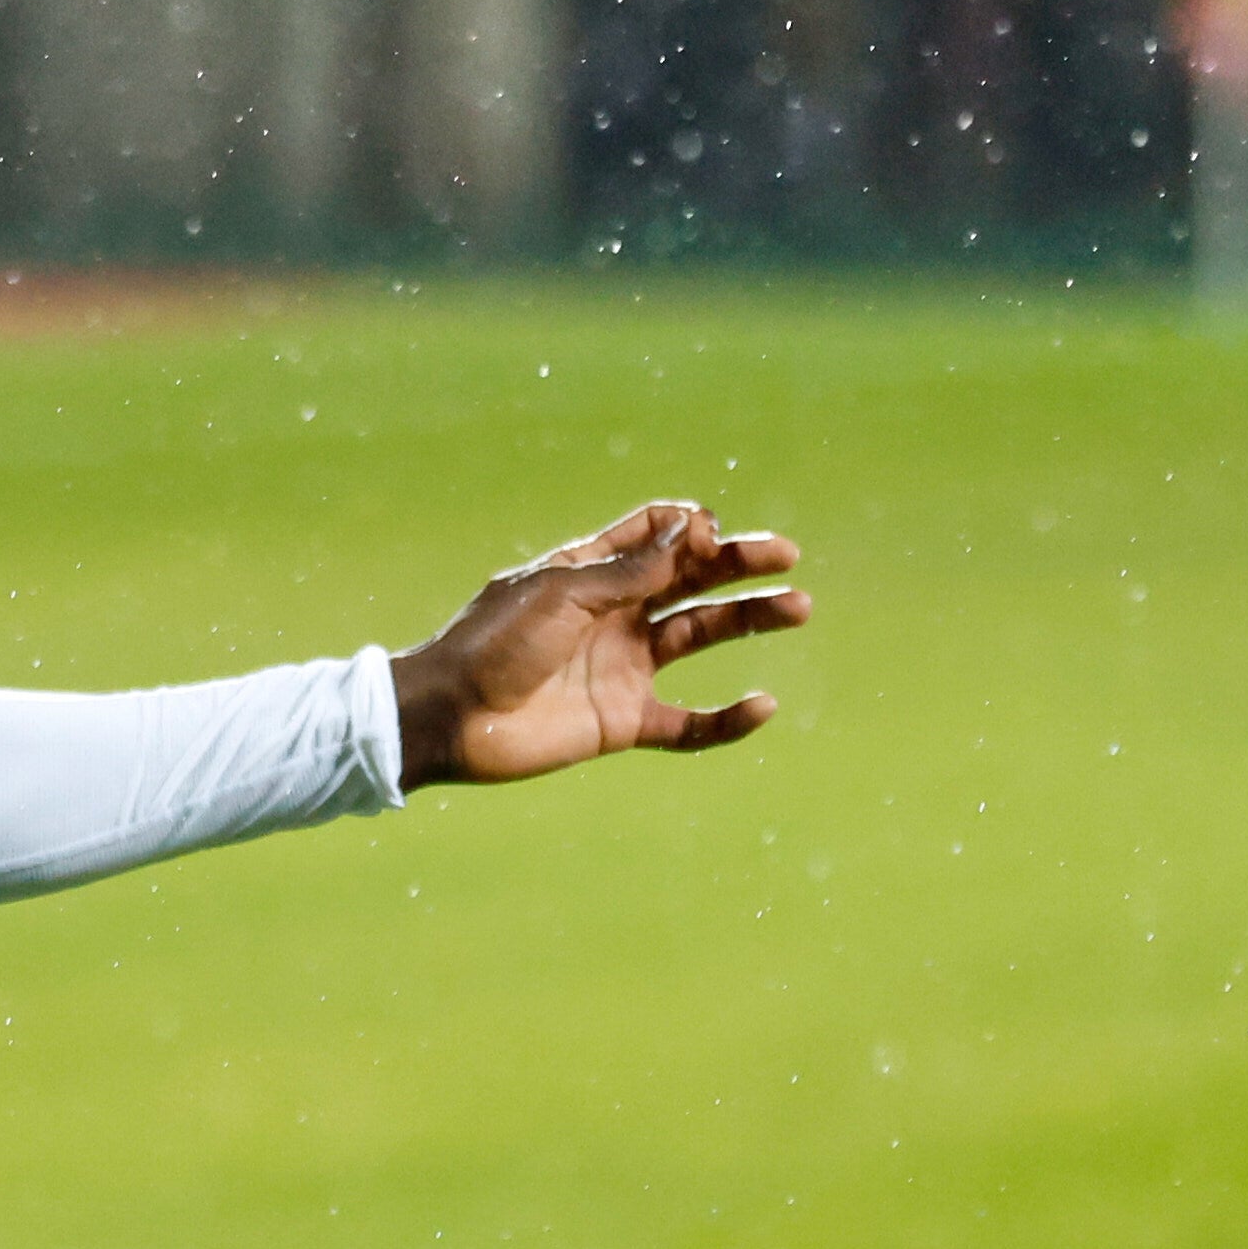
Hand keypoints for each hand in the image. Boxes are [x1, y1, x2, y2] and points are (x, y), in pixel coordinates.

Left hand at [391, 500, 801, 788]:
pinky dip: (726, 719)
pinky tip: (763, 705)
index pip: (656, 533)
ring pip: (700, 636)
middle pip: (691, 580)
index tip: (712, 530)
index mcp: (591, 570)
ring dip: (748, 620)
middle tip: (786, 555)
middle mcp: (614, 613)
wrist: (448, 719)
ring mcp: (622, 665)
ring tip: (798, 606)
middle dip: (739, 565)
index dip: (690, 527)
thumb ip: (631, 569)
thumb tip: (695, 525)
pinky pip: (688, 723)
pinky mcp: (623, 720)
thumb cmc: (491, 643)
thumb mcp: (563, 593)